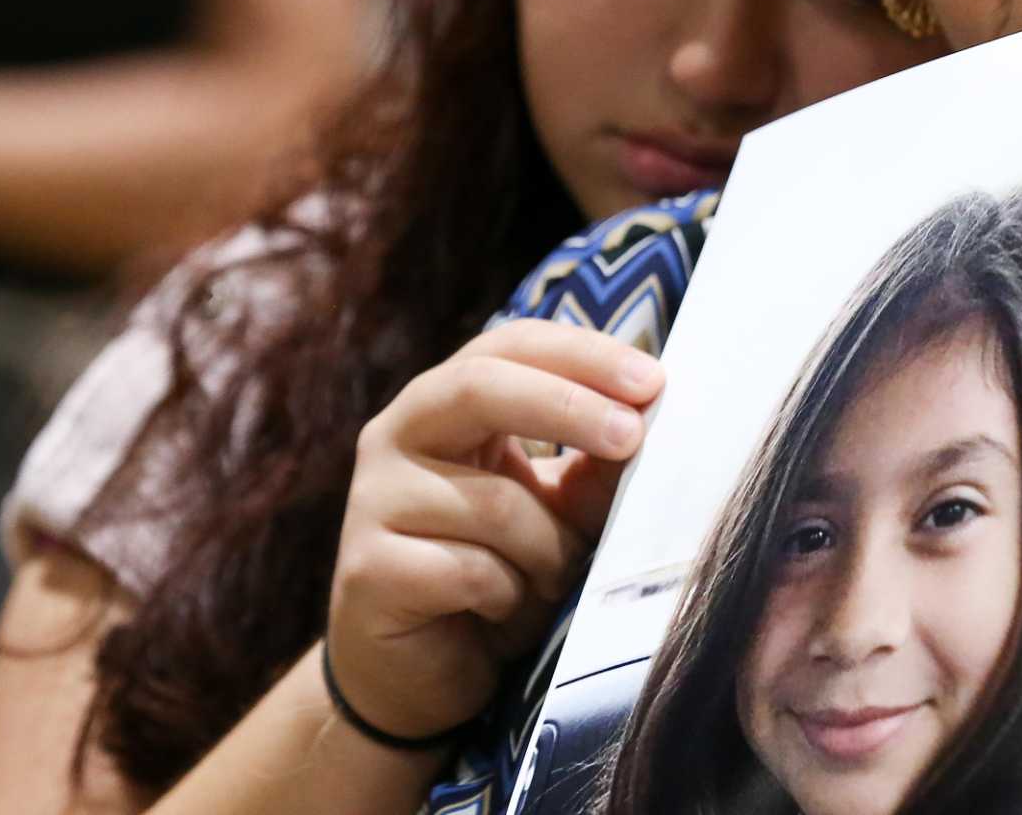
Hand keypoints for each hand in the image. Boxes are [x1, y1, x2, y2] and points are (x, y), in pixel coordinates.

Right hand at [325, 319, 664, 742]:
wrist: (421, 675)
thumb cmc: (495, 574)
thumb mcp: (554, 510)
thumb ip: (593, 468)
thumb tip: (653, 417)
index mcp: (443, 402)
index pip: (509, 346)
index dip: (580, 354)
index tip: (651, 380)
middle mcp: (396, 435)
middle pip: (477, 387)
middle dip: (566, 407)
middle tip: (633, 436)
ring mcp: (373, 500)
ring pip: (493, 503)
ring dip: (549, 549)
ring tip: (552, 580)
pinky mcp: (369, 569)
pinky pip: (470, 571)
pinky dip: (509, 596)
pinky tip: (501, 612)